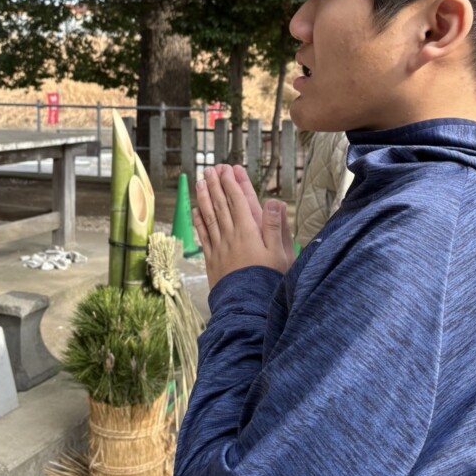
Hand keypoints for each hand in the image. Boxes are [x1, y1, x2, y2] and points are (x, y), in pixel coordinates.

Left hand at [193, 165, 294, 287]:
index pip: (238, 201)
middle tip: (212, 169)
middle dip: (217, 185)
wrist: (247, 306)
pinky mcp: (212, 259)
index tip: (228, 170)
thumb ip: (275, 226)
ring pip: (209, 216)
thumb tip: (273, 201)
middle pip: (221, 204)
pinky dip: (199, 220)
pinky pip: (203, 235)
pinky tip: (195, 210)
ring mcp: (219, 246)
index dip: (233, 184)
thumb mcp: (280, 254)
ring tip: (201, 182)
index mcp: (249, 231)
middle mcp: (231, 235)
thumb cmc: (268, 280)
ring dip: (204, 197)